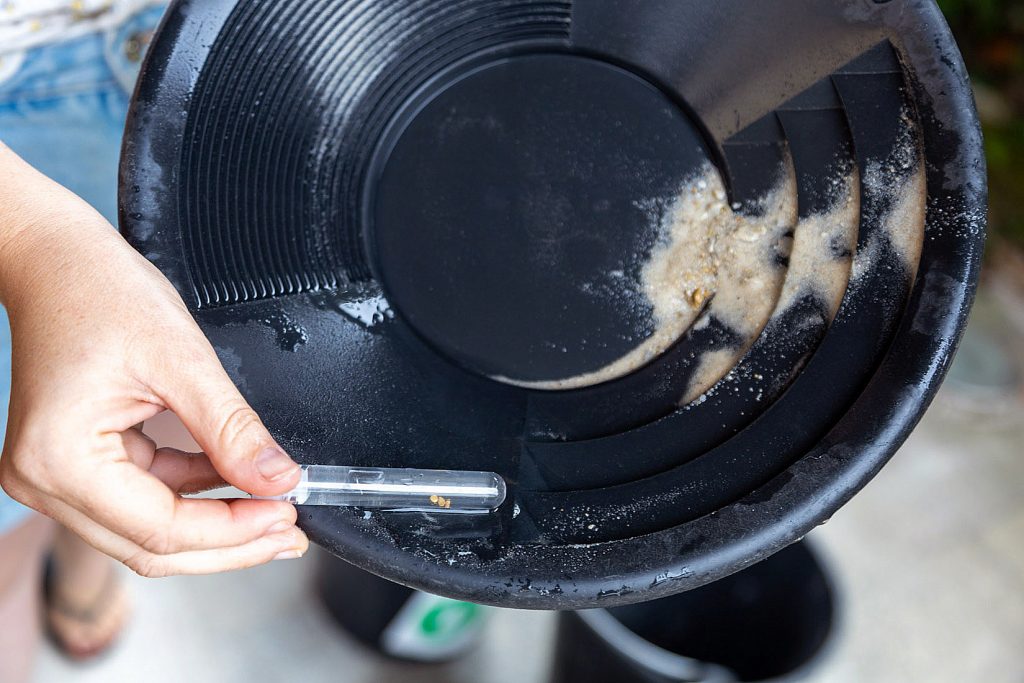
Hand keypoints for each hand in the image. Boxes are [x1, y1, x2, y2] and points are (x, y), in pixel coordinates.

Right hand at [0, 143, 307, 575]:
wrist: (57, 261)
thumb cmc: (100, 292)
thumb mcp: (181, 359)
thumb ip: (232, 429)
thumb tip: (278, 479)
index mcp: (61, 458)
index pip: (161, 528)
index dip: (234, 531)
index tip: (288, 518)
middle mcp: (44, 480)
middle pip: (152, 545)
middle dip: (229, 544)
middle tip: (290, 533)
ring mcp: (54, 476)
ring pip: (149, 532)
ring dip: (215, 526)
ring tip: (275, 514)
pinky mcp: (74, 465)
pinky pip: (143, 498)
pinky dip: (193, 496)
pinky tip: (238, 485)